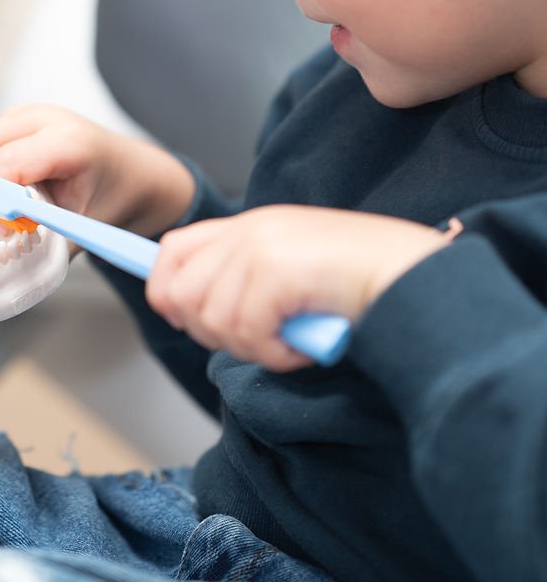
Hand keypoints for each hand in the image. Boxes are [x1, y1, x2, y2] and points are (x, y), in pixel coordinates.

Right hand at [0, 103, 196, 240]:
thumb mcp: (85, 228)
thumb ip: (48, 244)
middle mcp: (43, 117)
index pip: (6, 162)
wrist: (133, 173)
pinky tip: (9, 194)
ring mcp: (25, 114)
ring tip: (5, 210)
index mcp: (69, 141)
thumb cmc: (114, 197)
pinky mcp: (14, 121)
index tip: (6, 230)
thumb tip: (8, 261)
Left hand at [148, 205, 452, 370]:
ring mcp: (258, 247)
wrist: (416, 278)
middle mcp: (249, 230)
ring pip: (211, 321)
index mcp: (252, 226)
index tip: (177, 316)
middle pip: (178, 293)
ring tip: (293, 340)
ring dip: (253, 348)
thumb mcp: (295, 272)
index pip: (174, 249)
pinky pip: (246, 335)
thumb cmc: (366, 283)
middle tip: (260, 340)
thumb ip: (249, 281)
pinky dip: (277, 355)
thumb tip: (195, 313)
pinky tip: (307, 345)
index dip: (165, 289)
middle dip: (211, 332)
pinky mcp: (273, 271)